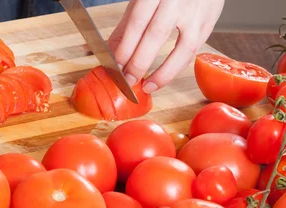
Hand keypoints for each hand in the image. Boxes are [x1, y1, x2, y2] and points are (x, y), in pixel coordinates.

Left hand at [107, 0, 224, 93]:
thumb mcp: (141, 1)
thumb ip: (126, 27)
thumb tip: (110, 54)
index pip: (138, 23)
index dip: (126, 48)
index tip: (115, 67)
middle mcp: (178, 0)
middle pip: (156, 35)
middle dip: (139, 62)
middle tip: (127, 80)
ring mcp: (197, 11)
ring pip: (182, 48)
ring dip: (163, 72)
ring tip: (146, 86)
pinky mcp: (210, 22)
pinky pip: (193, 51)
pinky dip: (177, 67)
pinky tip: (163, 77)